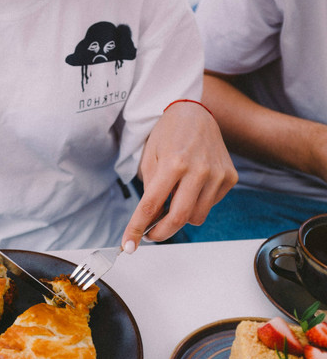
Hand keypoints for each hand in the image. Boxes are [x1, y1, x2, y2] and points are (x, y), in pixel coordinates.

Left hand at [121, 101, 237, 250]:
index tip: (129, 245)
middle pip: (179, 219)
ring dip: (179, 219)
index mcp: (174, 163)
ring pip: (196, 217)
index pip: (151, 206)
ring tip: (170, 203)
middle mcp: (199, 170)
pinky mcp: (230, 178)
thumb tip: (150, 221)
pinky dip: (196, 205)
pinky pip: (209, 205)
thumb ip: (150, 191)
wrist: (195, 113)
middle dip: (160, 233)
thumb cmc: (168, 133)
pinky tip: (190, 188)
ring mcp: (218, 175)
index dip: (137, 228)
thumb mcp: (150, 158)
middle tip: (148, 235)